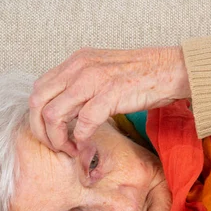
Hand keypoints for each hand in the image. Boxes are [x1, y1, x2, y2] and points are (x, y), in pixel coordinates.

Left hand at [29, 46, 190, 154]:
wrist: (173, 69)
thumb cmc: (144, 76)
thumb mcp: (104, 73)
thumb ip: (83, 86)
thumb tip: (69, 111)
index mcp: (76, 62)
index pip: (39, 89)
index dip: (38, 116)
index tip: (51, 134)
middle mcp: (79, 67)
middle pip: (38, 102)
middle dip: (41, 130)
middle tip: (56, 146)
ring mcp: (94, 79)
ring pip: (54, 114)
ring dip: (58, 138)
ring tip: (71, 149)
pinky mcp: (111, 93)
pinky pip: (84, 122)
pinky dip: (81, 139)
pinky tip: (87, 145)